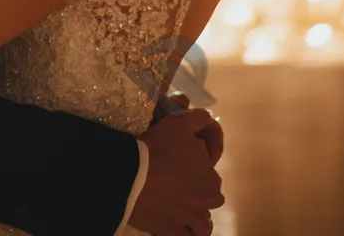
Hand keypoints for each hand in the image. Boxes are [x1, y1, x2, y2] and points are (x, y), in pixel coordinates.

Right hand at [130, 108, 224, 235]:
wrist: (132, 174)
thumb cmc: (158, 147)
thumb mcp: (179, 123)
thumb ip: (198, 119)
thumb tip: (209, 118)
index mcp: (211, 179)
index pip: (211, 176)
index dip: (198, 169)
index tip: (182, 164)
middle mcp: (206, 203)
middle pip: (210, 200)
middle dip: (199, 193)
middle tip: (179, 184)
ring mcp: (190, 221)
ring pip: (202, 224)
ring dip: (195, 216)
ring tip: (180, 208)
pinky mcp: (173, 233)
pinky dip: (186, 233)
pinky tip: (178, 225)